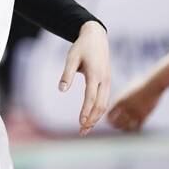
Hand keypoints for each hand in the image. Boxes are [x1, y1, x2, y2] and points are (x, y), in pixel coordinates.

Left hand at [59, 21, 110, 136]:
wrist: (96, 36)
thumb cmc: (81, 47)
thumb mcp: (71, 58)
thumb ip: (66, 74)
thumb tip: (61, 90)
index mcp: (95, 74)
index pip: (91, 98)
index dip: (86, 111)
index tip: (80, 123)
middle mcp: (104, 79)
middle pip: (100, 105)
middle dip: (92, 120)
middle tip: (81, 132)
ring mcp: (107, 81)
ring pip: (104, 104)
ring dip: (96, 117)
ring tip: (85, 128)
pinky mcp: (107, 81)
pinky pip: (105, 99)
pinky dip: (99, 110)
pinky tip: (91, 118)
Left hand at [107, 79, 161, 131]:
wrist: (153, 85)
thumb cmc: (141, 83)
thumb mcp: (128, 88)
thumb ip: (123, 94)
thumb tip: (121, 96)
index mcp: (119, 100)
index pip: (109, 115)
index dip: (109, 119)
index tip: (110, 120)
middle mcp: (126, 108)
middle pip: (116, 123)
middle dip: (115, 125)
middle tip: (116, 126)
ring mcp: (135, 113)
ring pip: (126, 127)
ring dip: (125, 128)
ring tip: (124, 129)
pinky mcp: (144, 116)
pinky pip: (137, 127)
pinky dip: (135, 129)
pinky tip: (135, 127)